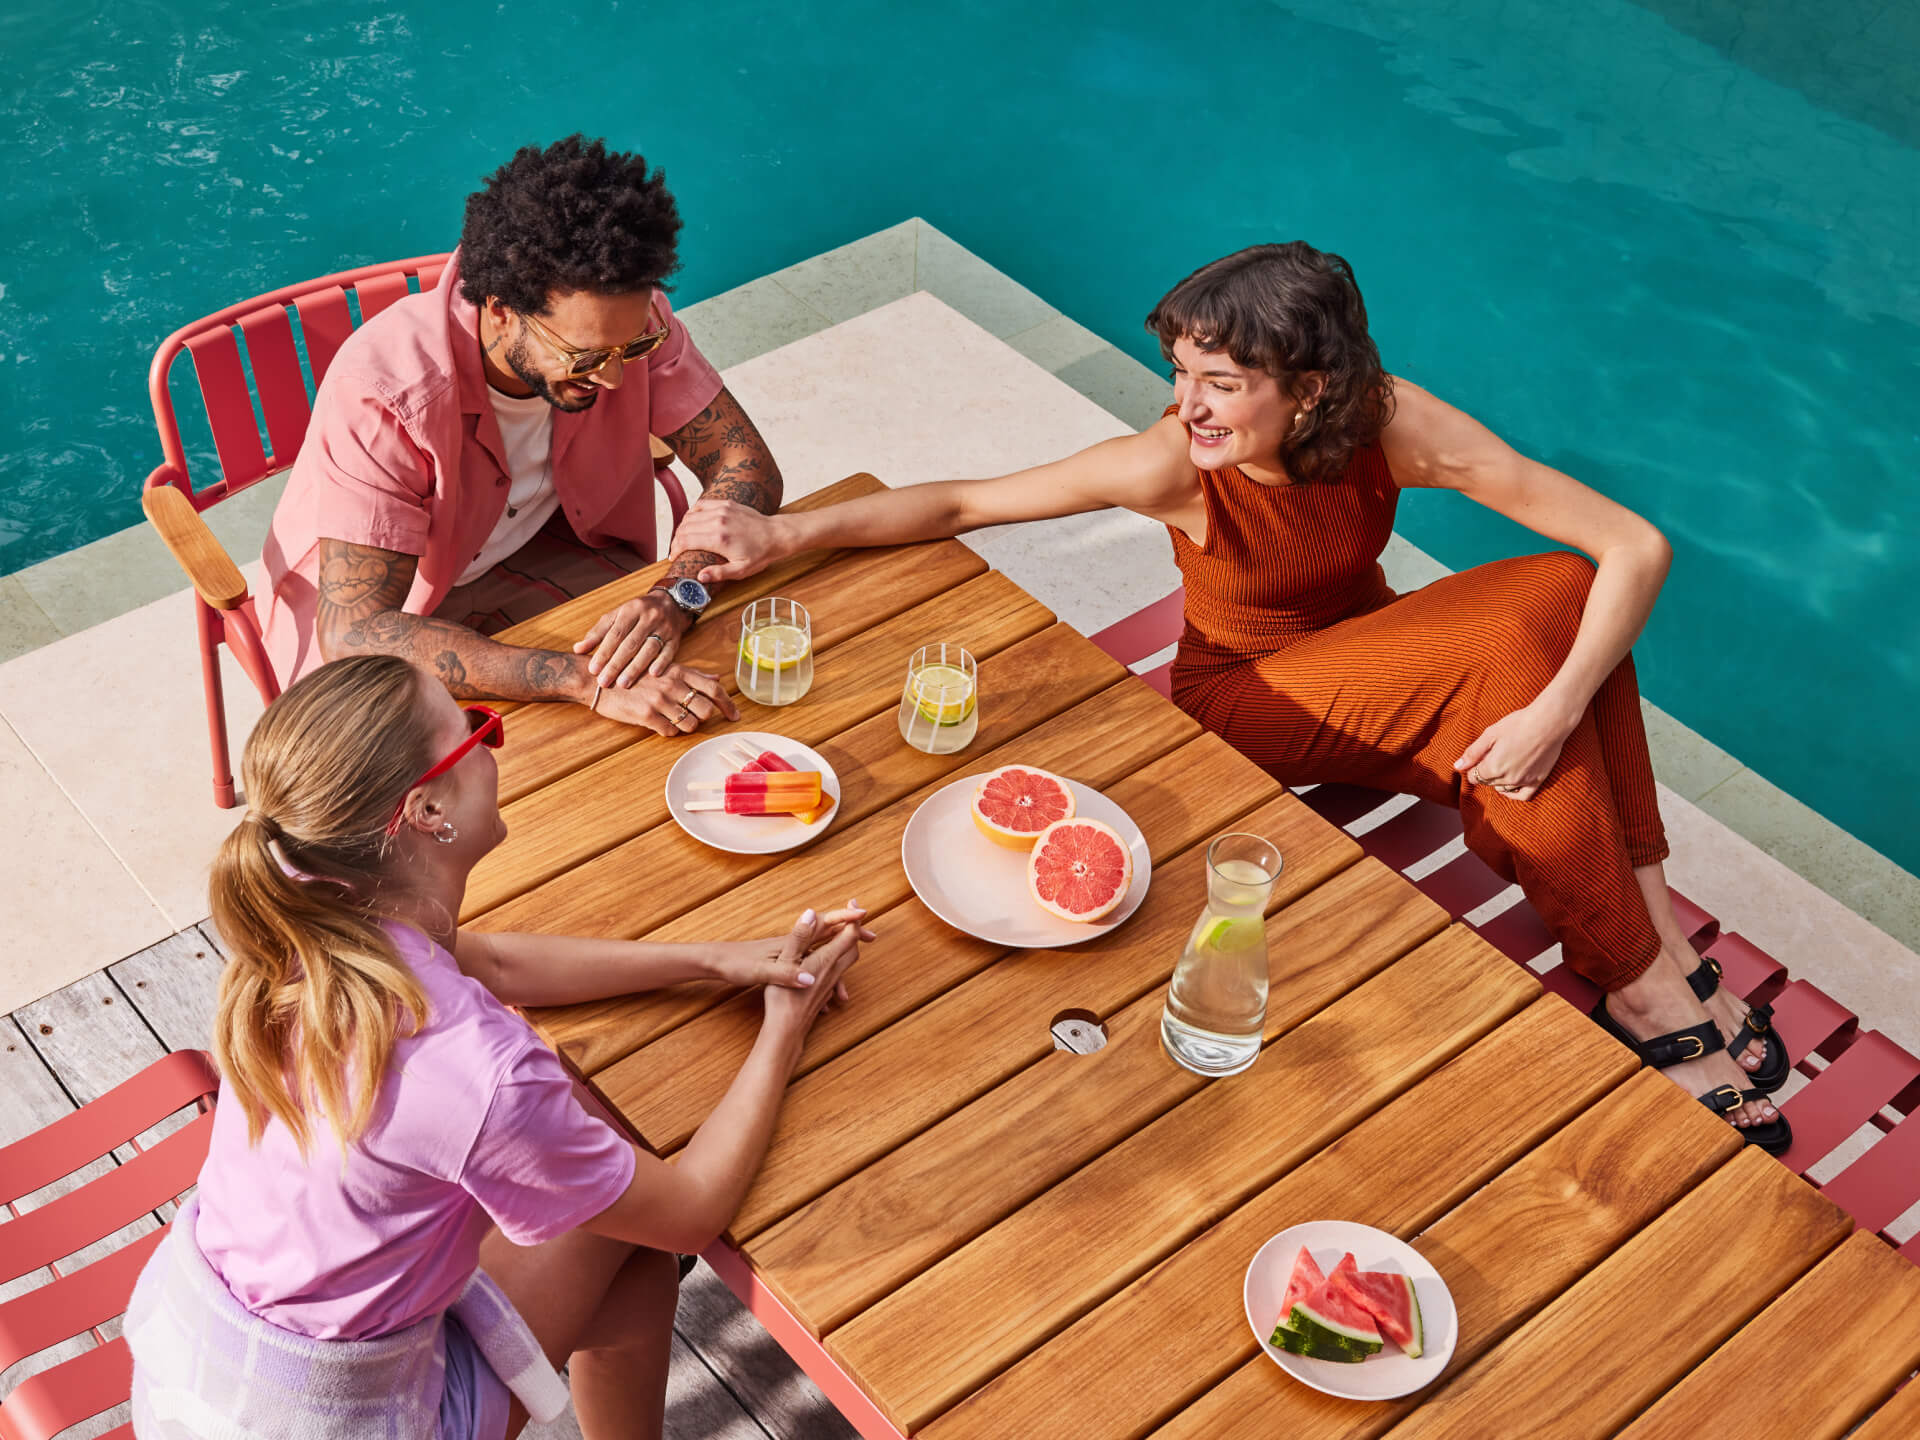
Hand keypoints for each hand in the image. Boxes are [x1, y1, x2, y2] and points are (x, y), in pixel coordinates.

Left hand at [575, 590, 688, 688]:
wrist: (670, 603)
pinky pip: (669, 652)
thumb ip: (597, 633)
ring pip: (649, 649)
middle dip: (616, 664)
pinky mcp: (676, 638)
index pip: (615, 634)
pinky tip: (653, 674)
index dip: (603, 652)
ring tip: (623, 684)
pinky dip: (661, 663)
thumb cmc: (637, 613)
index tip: (593, 670)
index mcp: (630, 610)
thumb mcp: (616, 617)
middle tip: (603, 682)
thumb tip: (578, 649)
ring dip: (635, 668)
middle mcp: (648, 617)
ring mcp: (664, 628)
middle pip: (630, 643)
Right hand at [589, 662, 739, 735]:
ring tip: (671, 719)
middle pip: (706, 709)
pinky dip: (668, 731)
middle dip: (702, 717)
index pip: (713, 688)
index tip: (735, 716)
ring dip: (685, 726)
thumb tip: (717, 677)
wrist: (598, 678)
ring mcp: (659, 700)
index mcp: (678, 671)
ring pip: (690, 724)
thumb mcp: (664, 667)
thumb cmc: (632, 672)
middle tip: (692, 717)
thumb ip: (692, 674)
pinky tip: (657, 722)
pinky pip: (670, 732)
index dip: (728, 704)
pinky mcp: (646, 715)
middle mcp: (672, 684)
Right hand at [670, 497, 790, 583]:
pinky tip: (691, 522)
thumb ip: (719, 573)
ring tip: (682, 538)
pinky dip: (691, 513)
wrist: (775, 534)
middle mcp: (717, 521)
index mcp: (719, 539)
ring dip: (682, 527)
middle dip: (676, 540)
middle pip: (684, 528)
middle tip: (676, 550)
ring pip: (689, 516)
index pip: (685, 541)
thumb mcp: (742, 570)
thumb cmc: (760, 554)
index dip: (674, 550)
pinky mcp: (725, 503)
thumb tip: (700, 576)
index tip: (673, 557)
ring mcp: (721, 510)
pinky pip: (700, 505)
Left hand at [708, 903, 873, 991]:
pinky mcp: (784, 958)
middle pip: (828, 931)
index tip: (864, 915)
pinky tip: (825, 975)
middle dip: (850, 931)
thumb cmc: (735, 965)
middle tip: (870, 934)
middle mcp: (793, 942)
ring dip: (840, 947)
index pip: (824, 924)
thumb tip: (810, 979)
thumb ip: (786, 974)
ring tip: (855, 954)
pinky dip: (825, 961)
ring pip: (822, 944)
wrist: (715, 962)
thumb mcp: (761, 973)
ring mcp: (789, 949)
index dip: (845, 919)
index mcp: (791, 942)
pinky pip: (812, 956)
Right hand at [761, 906, 865, 1041]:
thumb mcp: (786, 962)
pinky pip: (837, 976)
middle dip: (853, 932)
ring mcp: (829, 984)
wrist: (786, 1031)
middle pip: (852, 948)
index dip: (854, 917)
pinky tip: (824, 966)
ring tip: (841, 938)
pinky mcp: (823, 995)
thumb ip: (799, 937)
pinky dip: (836, 964)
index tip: (854, 904)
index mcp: (825, 959)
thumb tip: (811, 914)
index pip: (849, 934)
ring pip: (846, 962)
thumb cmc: (783, 998)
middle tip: (850, 918)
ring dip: (846, 948)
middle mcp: (832, 971)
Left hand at [1454, 702, 1576, 801]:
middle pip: (1487, 782)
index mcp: (1492, 767)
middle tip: (1492, 756)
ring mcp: (1523, 781)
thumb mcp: (1490, 734)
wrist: (1549, 722)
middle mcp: (1507, 778)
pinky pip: (1522, 795)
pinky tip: (1510, 786)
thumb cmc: (1518, 724)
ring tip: (1502, 765)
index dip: (1473, 767)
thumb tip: (1457, 766)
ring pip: (1502, 788)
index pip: (1474, 776)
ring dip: (1497, 781)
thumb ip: (1473, 753)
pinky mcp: (1538, 780)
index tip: (1478, 758)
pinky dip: (1513, 793)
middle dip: (1485, 772)